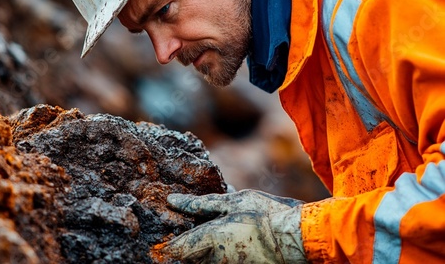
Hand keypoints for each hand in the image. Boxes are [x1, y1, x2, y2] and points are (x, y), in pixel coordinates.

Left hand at [152, 189, 306, 262]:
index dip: (167, 246)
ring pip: (205, 260)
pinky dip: (218, 252)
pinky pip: (221, 261)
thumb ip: (200, 204)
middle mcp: (215, 257)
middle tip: (190, 230)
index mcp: (209, 238)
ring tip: (216, 234)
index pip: (176, 249)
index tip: (164, 241)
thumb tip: (173, 201)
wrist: (295, 238)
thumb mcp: (231, 201)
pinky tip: (231, 239)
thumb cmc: (264, 214)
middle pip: (189, 259)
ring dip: (202, 250)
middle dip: (186, 248)